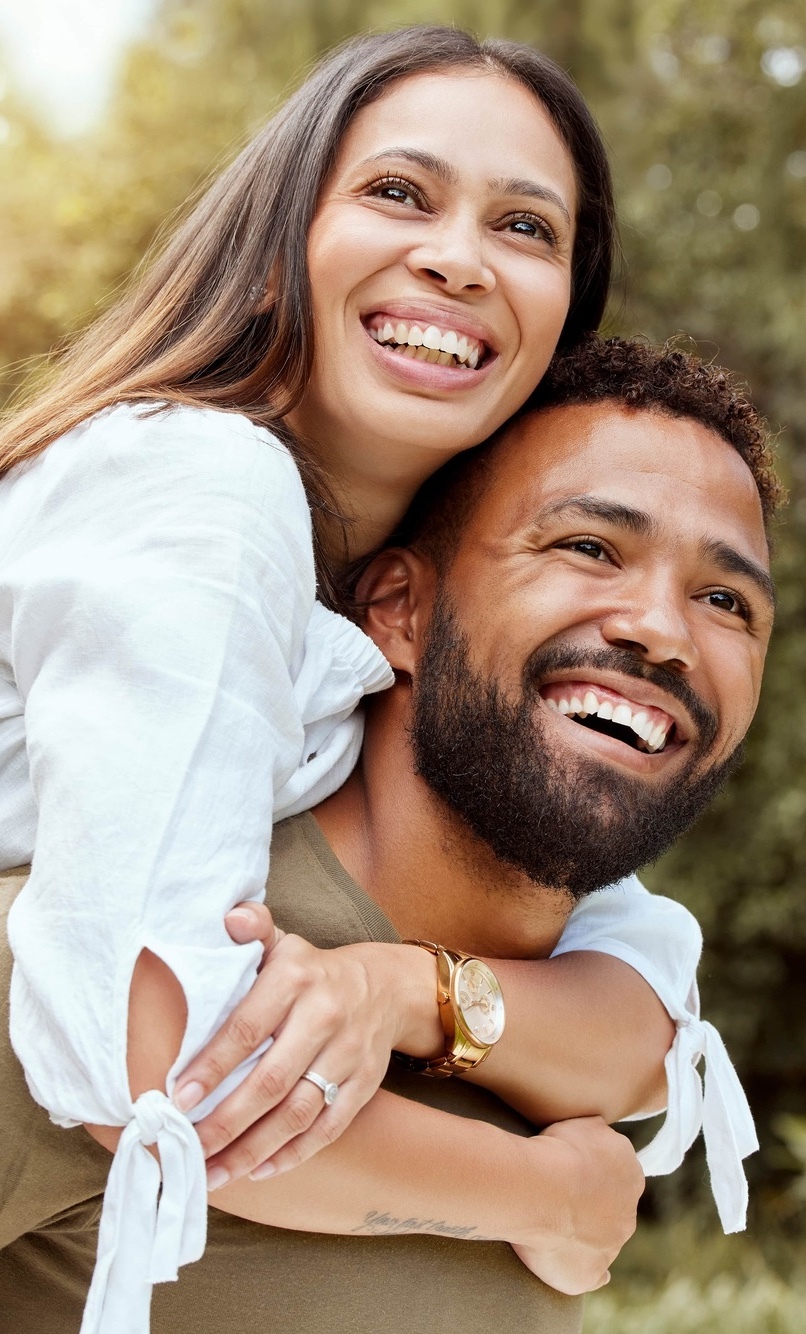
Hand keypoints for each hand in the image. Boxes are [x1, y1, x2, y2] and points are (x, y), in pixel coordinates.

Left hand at [173, 903, 438, 1187]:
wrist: (387, 986)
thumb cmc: (312, 970)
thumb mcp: (284, 943)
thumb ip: (253, 929)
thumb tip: (230, 918)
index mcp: (296, 978)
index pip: (247, 1028)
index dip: (212, 1066)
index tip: (177, 1099)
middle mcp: (325, 1016)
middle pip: (271, 1081)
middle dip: (225, 1122)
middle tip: (186, 1149)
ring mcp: (349, 1054)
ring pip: (298, 1113)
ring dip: (252, 1150)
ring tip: (213, 1174)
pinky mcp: (364, 1084)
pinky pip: (328, 1127)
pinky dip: (293, 1154)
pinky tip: (258, 1170)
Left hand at [510, 1117, 643, 1294]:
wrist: (541, 1195)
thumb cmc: (555, 1239)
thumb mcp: (576, 1277)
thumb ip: (594, 1275)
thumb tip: (604, 1276)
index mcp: (626, 1221)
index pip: (611, 1214)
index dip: (586, 1211)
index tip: (562, 1210)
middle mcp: (631, 1187)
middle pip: (610, 1181)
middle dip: (587, 1181)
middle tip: (552, 1185)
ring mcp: (617, 1154)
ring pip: (599, 1151)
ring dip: (580, 1154)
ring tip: (547, 1162)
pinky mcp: (596, 1128)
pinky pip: (584, 1126)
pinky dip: (568, 1131)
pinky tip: (546, 1142)